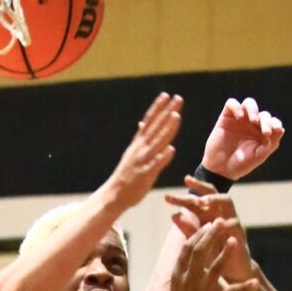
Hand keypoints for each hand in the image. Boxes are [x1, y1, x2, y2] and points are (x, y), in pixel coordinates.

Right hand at [104, 93, 181, 209]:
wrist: (114, 195)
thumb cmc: (126, 175)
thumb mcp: (132, 153)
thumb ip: (140, 139)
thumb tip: (143, 123)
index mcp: (138, 144)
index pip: (149, 122)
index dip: (157, 108)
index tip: (166, 95)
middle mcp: (140, 149)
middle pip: (155, 127)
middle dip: (166, 112)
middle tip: (177, 98)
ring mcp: (143, 161)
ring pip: (157, 142)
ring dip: (167, 129)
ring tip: (177, 116)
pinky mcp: (145, 175)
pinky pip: (155, 164)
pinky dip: (162, 157)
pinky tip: (171, 149)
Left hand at [165, 178, 252, 282]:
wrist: (233, 271)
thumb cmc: (215, 255)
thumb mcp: (199, 241)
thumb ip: (188, 228)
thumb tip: (173, 215)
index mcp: (209, 214)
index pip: (196, 200)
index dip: (182, 198)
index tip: (166, 197)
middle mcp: (221, 213)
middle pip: (212, 193)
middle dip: (200, 187)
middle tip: (187, 183)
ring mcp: (232, 221)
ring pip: (227, 202)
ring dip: (215, 199)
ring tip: (204, 201)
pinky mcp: (240, 234)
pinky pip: (235, 224)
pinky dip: (227, 222)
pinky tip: (218, 223)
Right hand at [167, 220, 258, 290]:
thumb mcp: (178, 281)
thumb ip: (184, 263)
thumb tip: (188, 242)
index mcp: (180, 272)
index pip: (189, 247)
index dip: (200, 233)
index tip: (210, 222)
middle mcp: (191, 279)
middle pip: (200, 252)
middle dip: (211, 235)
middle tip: (221, 221)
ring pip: (215, 269)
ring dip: (225, 254)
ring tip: (235, 240)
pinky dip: (245, 288)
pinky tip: (255, 282)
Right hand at [201, 97, 283, 180]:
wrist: (221, 169)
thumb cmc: (241, 164)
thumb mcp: (259, 155)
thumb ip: (272, 143)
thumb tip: (281, 129)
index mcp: (262, 133)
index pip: (272, 122)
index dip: (275, 123)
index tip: (274, 132)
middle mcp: (251, 125)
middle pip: (263, 114)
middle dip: (266, 121)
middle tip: (265, 133)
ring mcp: (239, 120)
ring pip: (249, 103)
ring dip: (253, 109)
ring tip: (253, 120)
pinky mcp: (226, 117)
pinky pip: (231, 103)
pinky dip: (236, 107)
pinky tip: (239, 118)